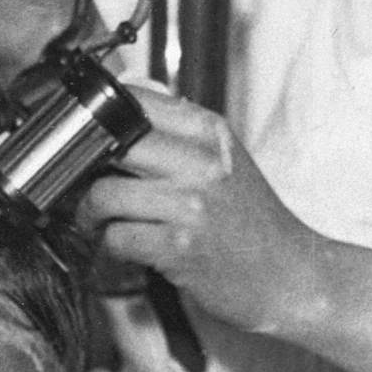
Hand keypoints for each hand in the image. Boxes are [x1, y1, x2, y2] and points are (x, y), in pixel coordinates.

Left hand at [77, 89, 371, 371]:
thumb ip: (176, 132)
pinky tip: (120, 250)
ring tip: (98, 224)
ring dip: (89, 216)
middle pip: (109, 143)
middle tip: (81, 186)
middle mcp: (201, 161)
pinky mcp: (180, 247)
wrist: (290, 276)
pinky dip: (108, 248)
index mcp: (209, 132)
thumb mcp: (222, 161)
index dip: (96, 121)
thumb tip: (123, 95)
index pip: (132, 101)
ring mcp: (191, 205)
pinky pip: (115, 238)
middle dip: (82, 170)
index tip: (84, 141)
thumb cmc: (251, 224)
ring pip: (104, 195)